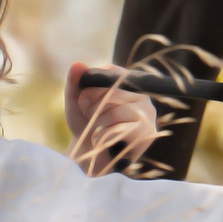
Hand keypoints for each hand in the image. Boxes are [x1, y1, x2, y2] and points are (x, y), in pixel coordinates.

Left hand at [64, 61, 160, 175]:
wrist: (90, 158)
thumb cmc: (86, 126)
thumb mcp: (75, 103)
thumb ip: (75, 83)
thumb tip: (76, 64)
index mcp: (126, 80)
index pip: (107, 74)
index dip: (90, 91)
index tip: (83, 103)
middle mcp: (141, 93)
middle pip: (111, 93)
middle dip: (91, 109)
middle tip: (90, 120)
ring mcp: (147, 113)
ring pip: (114, 113)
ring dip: (97, 125)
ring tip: (97, 132)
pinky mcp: (147, 133)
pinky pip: (118, 131)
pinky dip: (103, 138)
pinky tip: (104, 142)